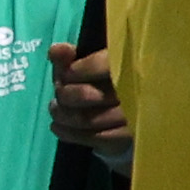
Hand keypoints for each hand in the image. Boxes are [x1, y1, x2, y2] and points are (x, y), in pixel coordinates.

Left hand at [49, 41, 129, 160]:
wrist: (133, 113)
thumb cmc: (105, 82)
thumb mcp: (87, 65)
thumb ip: (71, 57)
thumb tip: (56, 50)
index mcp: (130, 65)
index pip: (104, 65)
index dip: (80, 70)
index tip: (67, 73)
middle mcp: (135, 92)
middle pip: (89, 95)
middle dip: (66, 95)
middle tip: (58, 93)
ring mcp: (133, 118)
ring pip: (89, 120)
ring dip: (64, 115)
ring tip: (54, 109)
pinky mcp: (127, 139)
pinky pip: (95, 138)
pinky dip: (70, 134)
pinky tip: (57, 127)